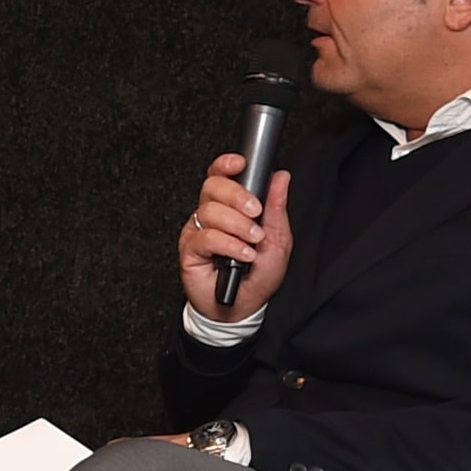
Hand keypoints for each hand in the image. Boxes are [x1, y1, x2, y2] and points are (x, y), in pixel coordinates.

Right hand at [178, 152, 294, 323]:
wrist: (244, 306)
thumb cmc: (258, 275)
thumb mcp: (277, 239)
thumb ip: (276, 207)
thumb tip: (280, 177)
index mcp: (230, 207)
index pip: (221, 176)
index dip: (226, 165)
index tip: (240, 164)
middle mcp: (211, 215)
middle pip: (213, 186)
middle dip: (237, 196)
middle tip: (255, 213)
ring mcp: (198, 231)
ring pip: (210, 211)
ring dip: (238, 226)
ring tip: (252, 243)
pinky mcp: (189, 250)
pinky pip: (206, 237)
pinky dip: (229, 245)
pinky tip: (243, 255)